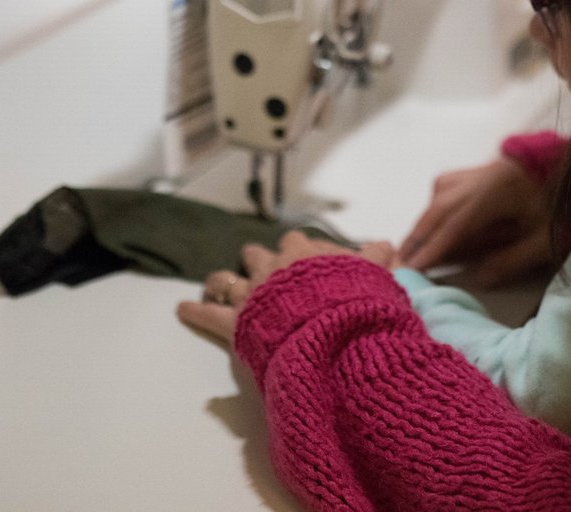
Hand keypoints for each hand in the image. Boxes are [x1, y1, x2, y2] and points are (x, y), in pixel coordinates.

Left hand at [176, 231, 395, 349]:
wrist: (332, 328)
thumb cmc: (354, 299)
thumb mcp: (374, 275)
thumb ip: (377, 259)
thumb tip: (387, 246)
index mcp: (304, 252)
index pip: (297, 242)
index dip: (300, 251)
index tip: (305, 261)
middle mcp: (272, 267)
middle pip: (258, 255)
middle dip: (259, 263)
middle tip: (262, 270)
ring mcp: (251, 293)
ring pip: (226, 279)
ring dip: (224, 282)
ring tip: (218, 285)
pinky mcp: (235, 322)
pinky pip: (208, 313)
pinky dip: (194, 311)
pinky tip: (182, 309)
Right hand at [398, 157, 551, 286]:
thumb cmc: (565, 208)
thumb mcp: (543, 240)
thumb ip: (510, 260)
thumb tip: (477, 278)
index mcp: (497, 190)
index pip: (455, 223)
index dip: (433, 248)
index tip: (413, 267)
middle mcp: (483, 175)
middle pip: (440, 205)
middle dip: (419, 234)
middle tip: (400, 260)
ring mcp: (483, 169)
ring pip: (441, 192)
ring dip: (426, 219)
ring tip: (414, 245)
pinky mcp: (485, 170)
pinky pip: (450, 185)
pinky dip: (437, 204)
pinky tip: (436, 220)